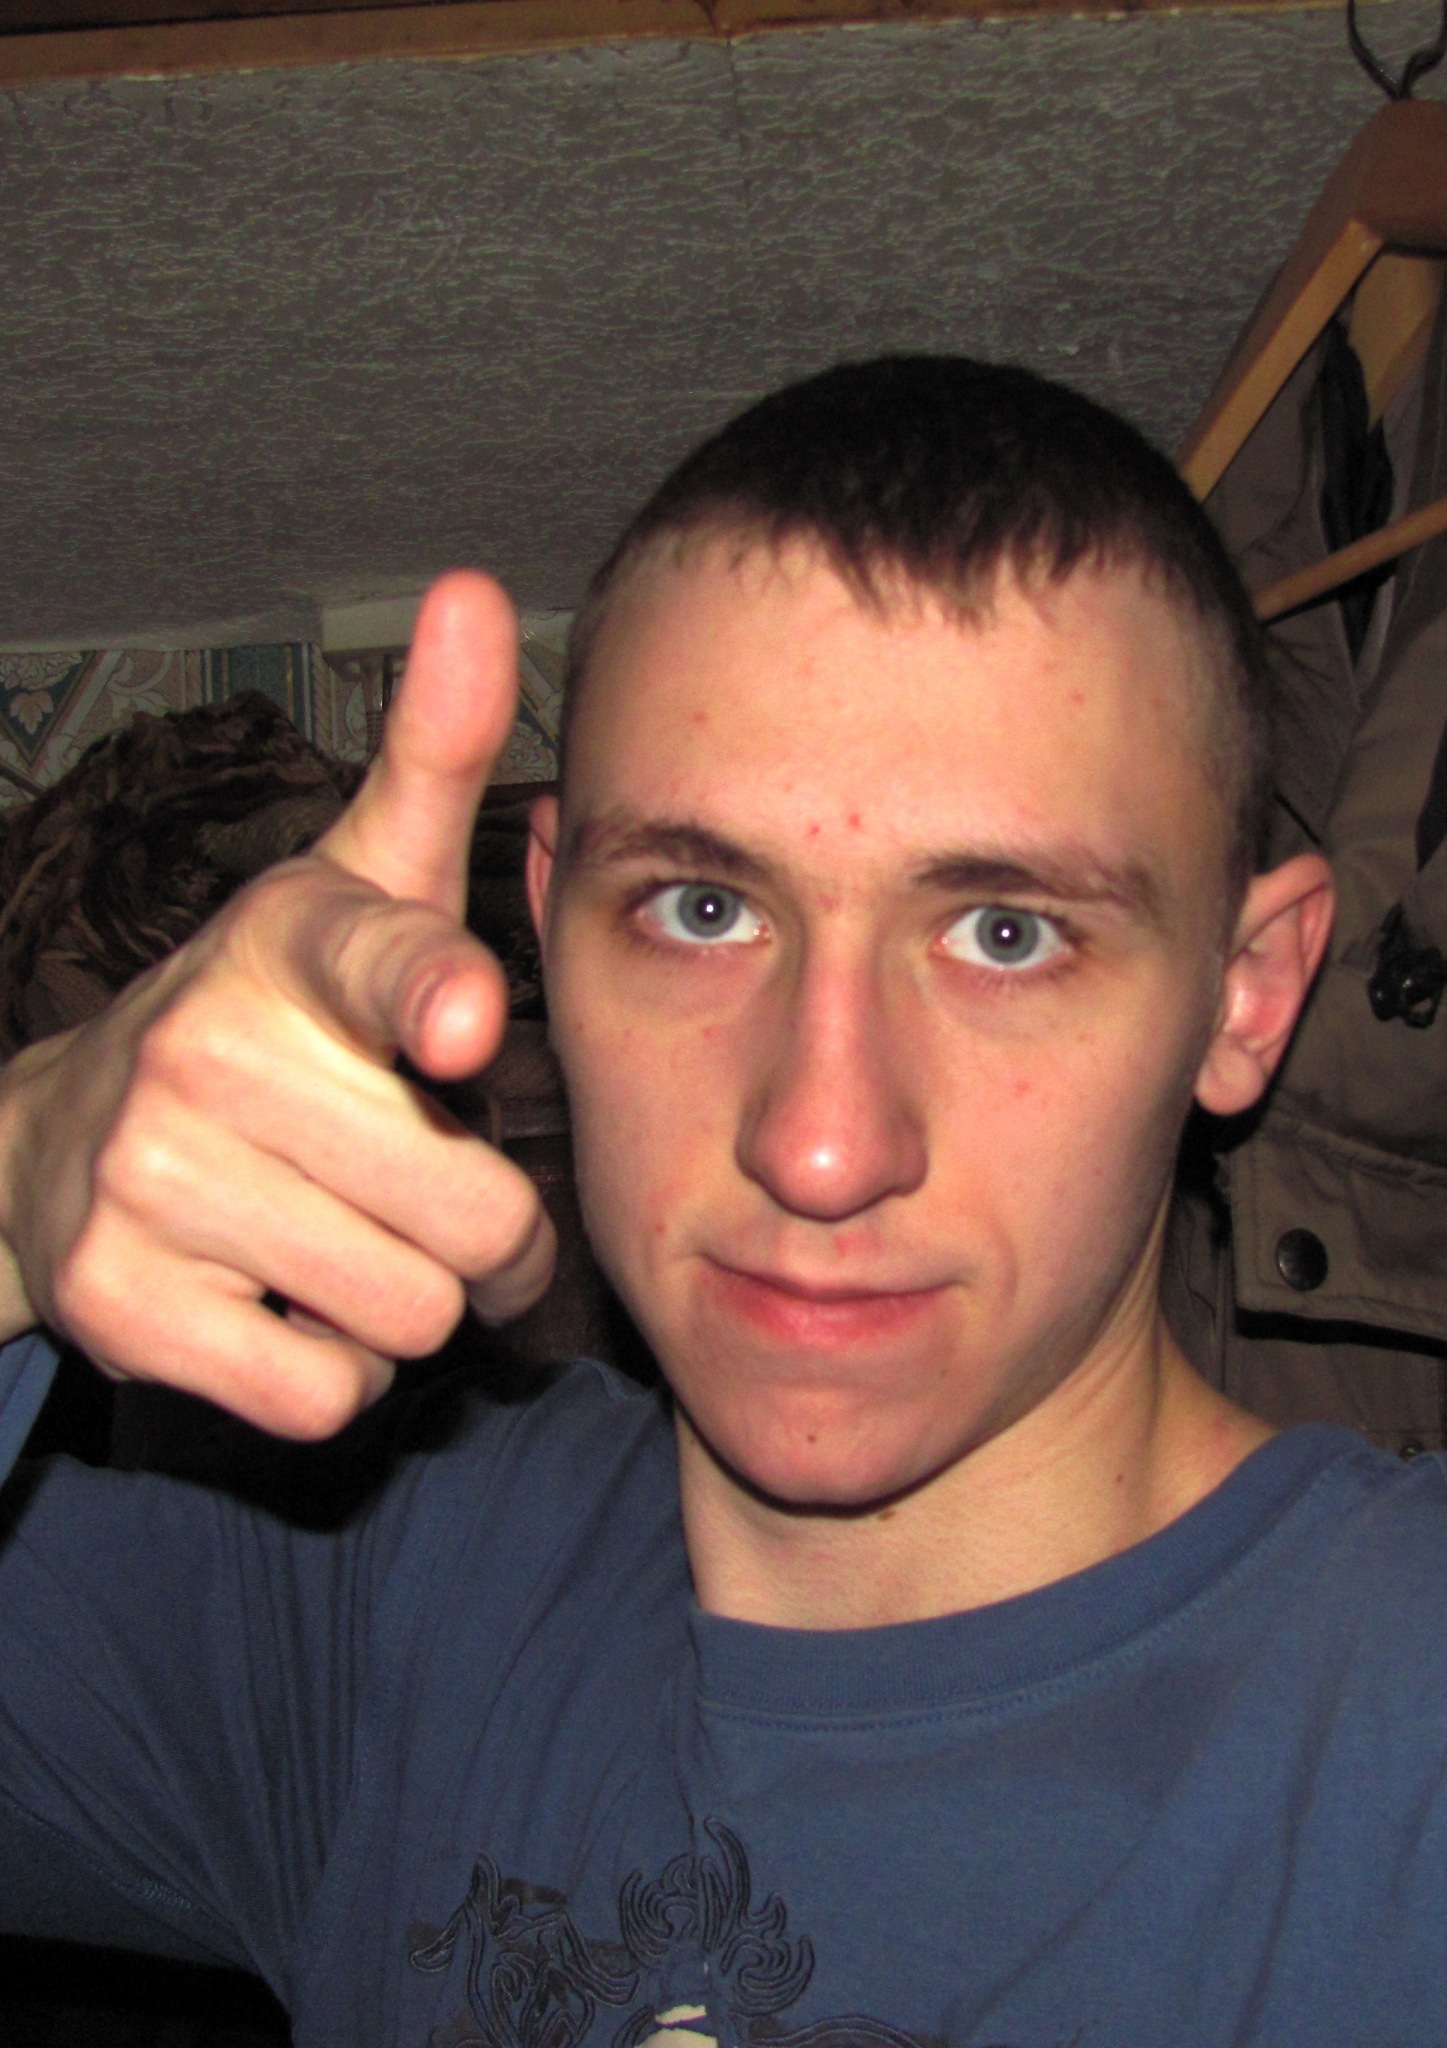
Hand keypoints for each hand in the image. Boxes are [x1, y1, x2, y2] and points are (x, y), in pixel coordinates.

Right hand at [0, 572, 555, 1437]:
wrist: (71, 1141)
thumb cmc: (275, 1015)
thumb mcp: (356, 886)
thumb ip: (432, 761)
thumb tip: (481, 589)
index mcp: (293, 940)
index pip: (382, 963)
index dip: (430, 998)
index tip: (461, 1023)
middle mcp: (209, 1050)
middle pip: (474, 1214)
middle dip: (485, 1234)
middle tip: (438, 1199)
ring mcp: (147, 1182)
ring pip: (410, 1314)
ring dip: (415, 1302)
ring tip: (359, 1238)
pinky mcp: (116, 1304)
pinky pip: (326, 1393)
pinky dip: (335, 1373)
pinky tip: (285, 1300)